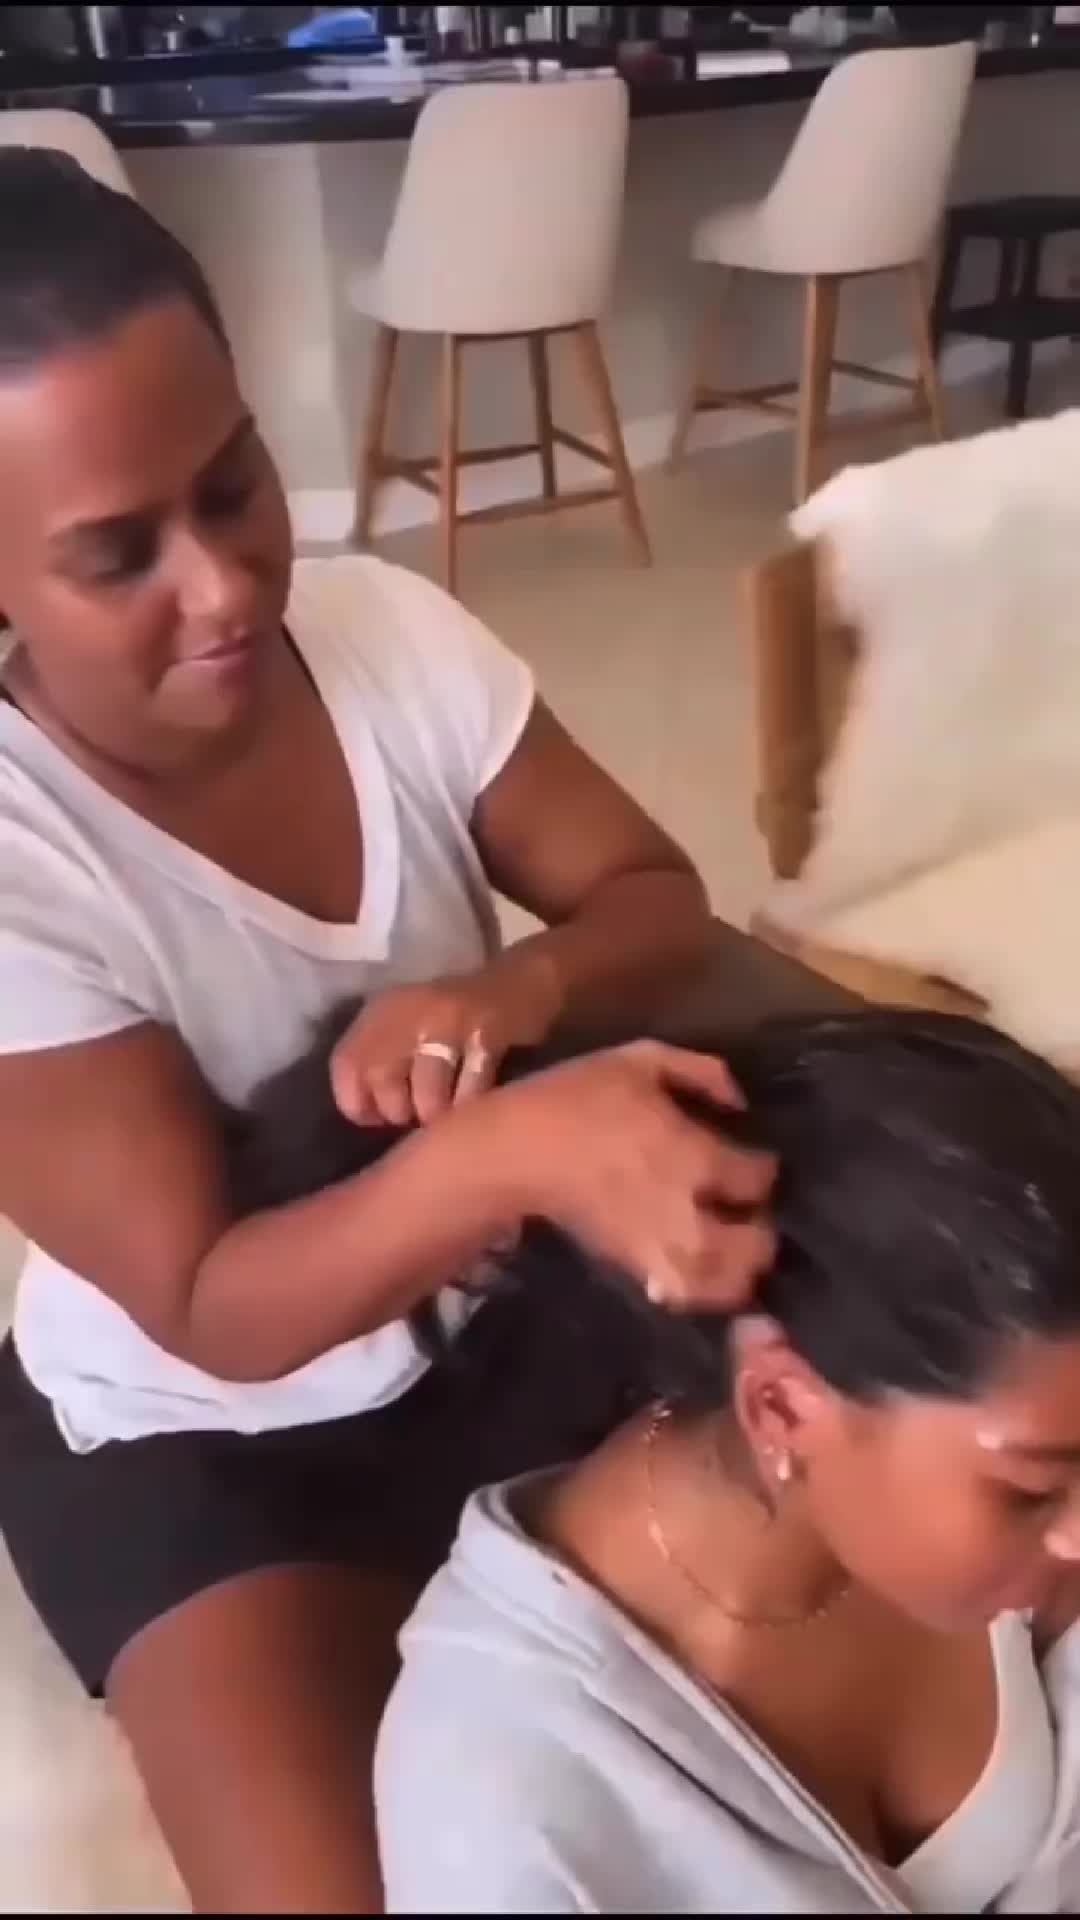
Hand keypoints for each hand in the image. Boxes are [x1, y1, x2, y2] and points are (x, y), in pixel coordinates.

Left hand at [331, 949, 561, 1127]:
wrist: (522, 983)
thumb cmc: (458, 1017)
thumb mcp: (409, 1024)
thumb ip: (381, 1060)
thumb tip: (366, 1115)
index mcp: (383, 1009)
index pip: (346, 1063)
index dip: (356, 1101)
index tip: (376, 1119)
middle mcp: (409, 1010)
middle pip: (383, 1081)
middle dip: (399, 1111)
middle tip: (418, 1114)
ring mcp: (448, 1020)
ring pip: (427, 1096)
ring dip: (438, 1114)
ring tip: (450, 1109)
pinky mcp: (487, 1033)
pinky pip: (469, 1093)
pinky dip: (470, 1106)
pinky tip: (477, 1100)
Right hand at [479, 1040, 775, 1312]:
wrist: (515, 1154)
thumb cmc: (576, 1099)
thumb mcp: (640, 1059)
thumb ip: (702, 1072)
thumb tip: (740, 1101)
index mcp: (693, 1156)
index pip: (757, 1176)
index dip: (765, 1167)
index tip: (757, 1158)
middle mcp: (687, 1212)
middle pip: (755, 1245)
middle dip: (764, 1231)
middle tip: (755, 1213)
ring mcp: (661, 1249)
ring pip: (726, 1284)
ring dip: (742, 1269)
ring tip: (738, 1249)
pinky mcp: (634, 1269)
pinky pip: (684, 1295)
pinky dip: (704, 1288)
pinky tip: (703, 1268)